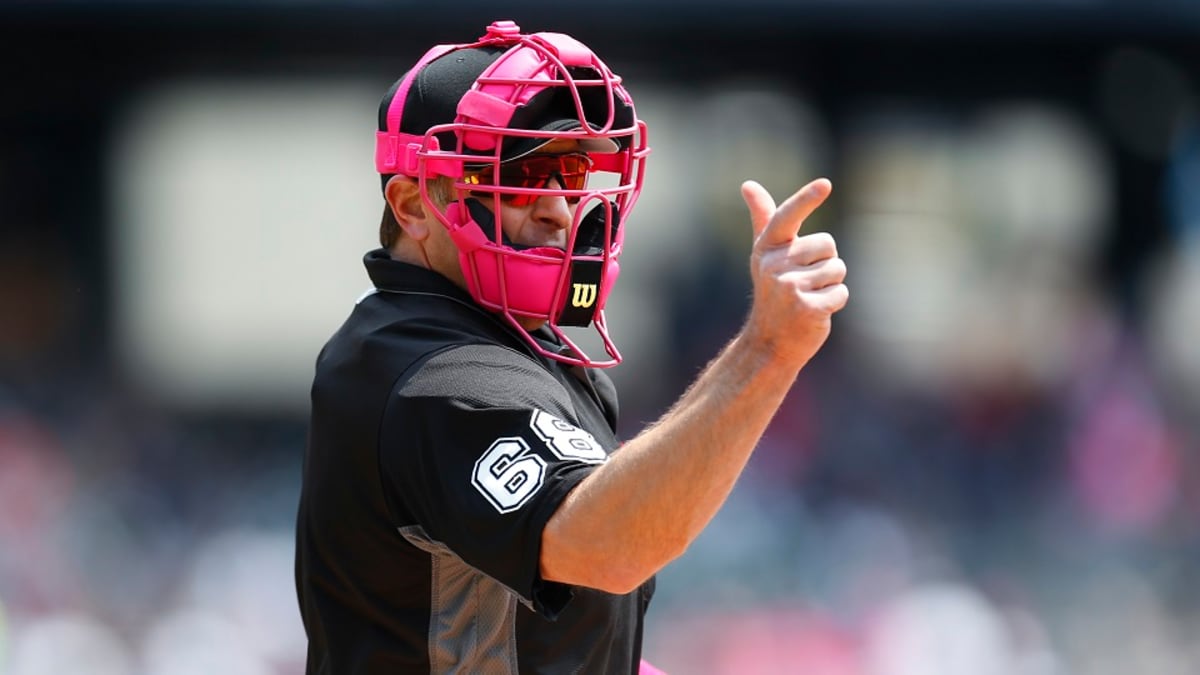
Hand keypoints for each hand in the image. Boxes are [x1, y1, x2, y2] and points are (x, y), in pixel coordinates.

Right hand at [740, 178, 848, 366]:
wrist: (769, 343)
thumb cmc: (773, 292)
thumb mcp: (765, 254)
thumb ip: (762, 218)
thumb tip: (747, 184)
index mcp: (767, 248)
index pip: (787, 217)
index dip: (806, 199)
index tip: (825, 184)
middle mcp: (774, 265)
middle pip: (827, 244)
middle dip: (825, 263)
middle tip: (803, 283)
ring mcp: (789, 287)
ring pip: (837, 269)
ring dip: (831, 285)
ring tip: (808, 297)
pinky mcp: (807, 308)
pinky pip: (841, 293)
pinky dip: (835, 303)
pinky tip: (815, 312)